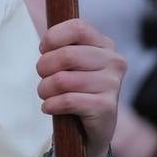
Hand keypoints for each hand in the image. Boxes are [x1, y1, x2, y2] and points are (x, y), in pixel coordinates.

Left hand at [36, 18, 126, 156]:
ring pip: (63, 80)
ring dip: (45, 89)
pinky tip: (50, 107)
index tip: (44, 50)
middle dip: (43, 67)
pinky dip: (51, 104)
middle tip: (43, 77)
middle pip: (66, 55)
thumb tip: (45, 44)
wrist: (92, 128)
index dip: (53, 37)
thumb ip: (62, 47)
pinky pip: (68, 100)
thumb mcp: (72, 63)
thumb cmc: (77, 89)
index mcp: (105, 45)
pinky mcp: (106, 107)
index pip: (77, 28)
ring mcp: (113, 84)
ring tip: (46, 94)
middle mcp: (114, 61)